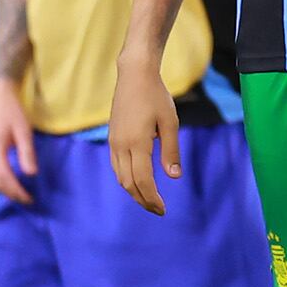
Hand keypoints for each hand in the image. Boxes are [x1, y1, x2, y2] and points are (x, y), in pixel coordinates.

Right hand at [0, 77, 39, 205]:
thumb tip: (31, 174)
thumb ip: (27, 153)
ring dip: (5, 188)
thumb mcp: (24, 131)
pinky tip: (12, 181)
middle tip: (27, 200)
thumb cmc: (12, 110)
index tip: (30, 199)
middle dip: (11, 193)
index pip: (5, 177)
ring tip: (21, 194)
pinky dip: (0, 179)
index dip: (17, 191)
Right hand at [107, 53, 179, 214]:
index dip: (152, 197)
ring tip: (149, 200)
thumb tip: (174, 177)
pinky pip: (116, 166)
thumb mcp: (170, 122)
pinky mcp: (112, 138)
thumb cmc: (156, 96)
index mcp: (136, 143)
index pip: (142, 180)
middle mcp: (120, 145)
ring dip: (133, 191)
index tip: (163, 209)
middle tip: (158, 210)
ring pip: (120, 176)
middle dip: (143, 199)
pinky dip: (126, 179)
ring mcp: (113, 142)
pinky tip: (137, 182)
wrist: (134, 76)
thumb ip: (171, 150)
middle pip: (128, 183)